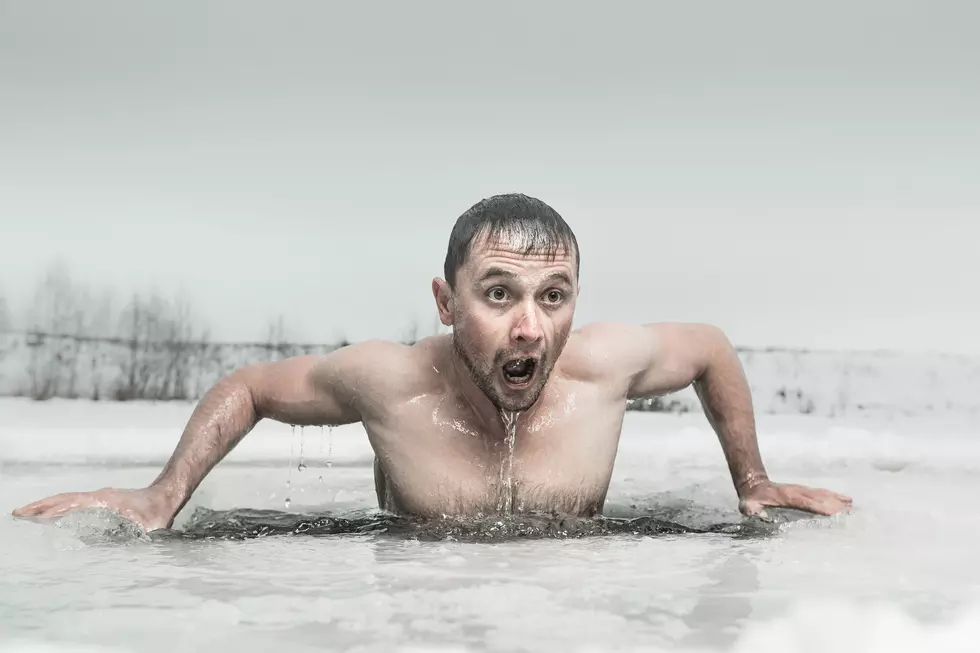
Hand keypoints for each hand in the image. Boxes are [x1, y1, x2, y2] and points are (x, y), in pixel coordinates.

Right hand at [11, 486, 177, 531]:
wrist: (166, 495)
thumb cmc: (158, 512)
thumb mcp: (150, 525)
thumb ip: (139, 533)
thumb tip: (127, 545)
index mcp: (105, 500)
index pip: (74, 503)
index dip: (55, 510)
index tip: (36, 518)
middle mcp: (98, 495)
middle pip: (63, 498)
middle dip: (40, 506)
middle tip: (17, 513)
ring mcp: (98, 496)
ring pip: (66, 498)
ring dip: (46, 505)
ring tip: (25, 513)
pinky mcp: (101, 500)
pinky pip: (73, 501)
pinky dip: (58, 506)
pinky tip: (50, 515)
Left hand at [738, 481, 852, 517]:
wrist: (754, 483)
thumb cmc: (752, 499)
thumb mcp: (747, 505)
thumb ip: (750, 510)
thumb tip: (755, 513)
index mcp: (786, 497)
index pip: (805, 502)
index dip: (818, 507)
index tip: (833, 512)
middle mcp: (797, 492)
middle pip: (819, 498)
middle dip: (834, 505)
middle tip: (850, 513)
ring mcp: (802, 490)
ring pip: (823, 494)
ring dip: (837, 500)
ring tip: (852, 506)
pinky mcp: (805, 491)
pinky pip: (822, 493)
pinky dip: (835, 496)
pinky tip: (847, 500)